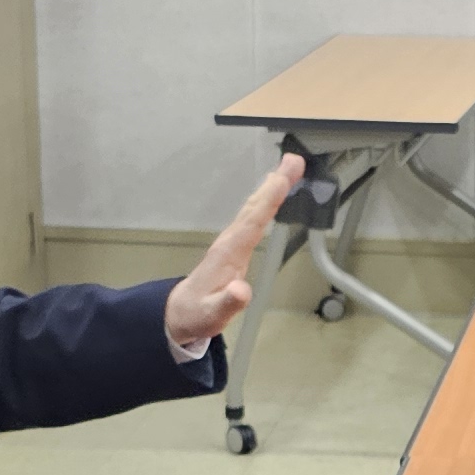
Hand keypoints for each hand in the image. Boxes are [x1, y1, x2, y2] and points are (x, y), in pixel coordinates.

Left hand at [166, 154, 304, 350]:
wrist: (181, 313)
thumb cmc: (198, 314)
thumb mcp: (213, 315)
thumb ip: (228, 302)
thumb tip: (241, 290)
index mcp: (229, 253)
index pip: (253, 221)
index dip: (268, 199)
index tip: (283, 177)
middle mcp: (230, 241)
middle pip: (254, 206)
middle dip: (274, 182)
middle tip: (294, 160)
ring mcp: (231, 242)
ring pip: (253, 208)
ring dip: (270, 187)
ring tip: (288, 168)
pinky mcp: (234, 245)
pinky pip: (253, 216)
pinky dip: (265, 201)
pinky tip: (272, 193)